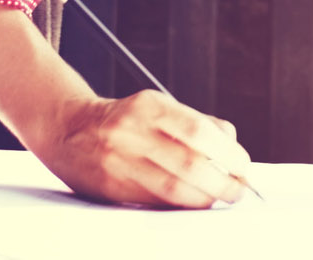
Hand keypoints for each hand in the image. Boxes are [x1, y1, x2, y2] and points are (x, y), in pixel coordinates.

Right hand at [34, 90, 251, 207]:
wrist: (69, 129)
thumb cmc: (125, 119)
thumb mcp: (158, 107)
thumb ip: (197, 122)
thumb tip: (232, 144)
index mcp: (149, 106)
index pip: (198, 131)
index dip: (227, 153)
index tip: (243, 165)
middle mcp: (133, 133)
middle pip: (190, 166)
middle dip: (223, 182)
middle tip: (239, 189)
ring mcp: (120, 163)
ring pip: (175, 191)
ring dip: (206, 199)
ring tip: (222, 197)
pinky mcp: (113, 190)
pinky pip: (157, 203)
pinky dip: (182, 205)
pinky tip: (194, 202)